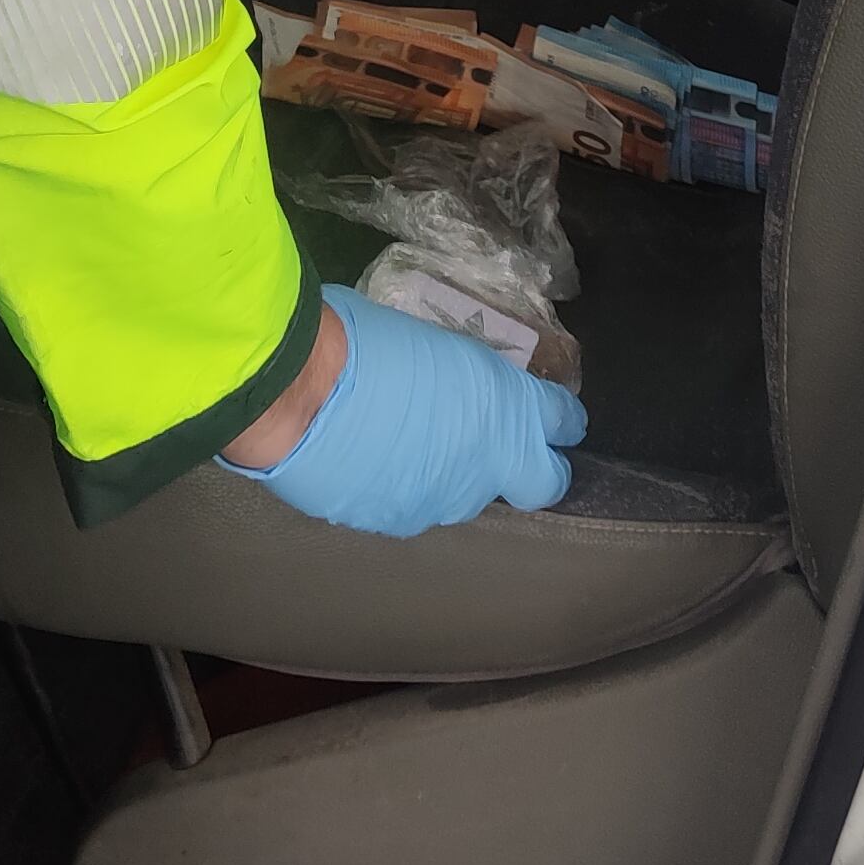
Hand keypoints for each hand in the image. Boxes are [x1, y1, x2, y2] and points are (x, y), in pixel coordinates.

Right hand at [229, 286, 583, 535]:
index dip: (560, 420)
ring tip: (409, 446)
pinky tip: (372, 464)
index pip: (564, 421)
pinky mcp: (403, 522)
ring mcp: (447, 500)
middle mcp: (490, 462)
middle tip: (505, 452)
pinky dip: (404, 487)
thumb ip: (457, 376)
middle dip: (534, 471)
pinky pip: (416, 505)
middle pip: (543, 482)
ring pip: (470, 496)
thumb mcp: (431, 344)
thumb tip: (452, 382)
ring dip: (454, 474)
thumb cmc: (361, 341)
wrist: (299, 393)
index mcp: (507, 404)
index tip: (552, 417)